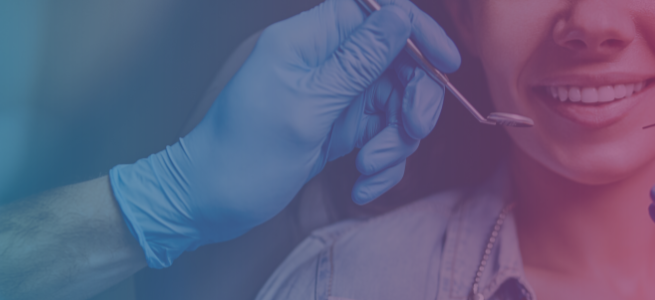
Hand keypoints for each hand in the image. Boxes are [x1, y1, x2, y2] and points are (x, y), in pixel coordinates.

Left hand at [108, 0, 459, 267]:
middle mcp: (327, 62)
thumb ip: (358, 61)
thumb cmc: (242, 155)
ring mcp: (336, 96)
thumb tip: (400, 14)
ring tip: (367, 169)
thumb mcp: (306, 107)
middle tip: (409, 134)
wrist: (209, 204)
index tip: (445, 63)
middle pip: (399, 62)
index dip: (417, 30)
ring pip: (396, 105)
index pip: (377, 12)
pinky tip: (361, 185)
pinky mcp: (341, 128)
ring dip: (394, 143)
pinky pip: (382, 136)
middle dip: (413, 102)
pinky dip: (381, 164)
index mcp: (309, 40)